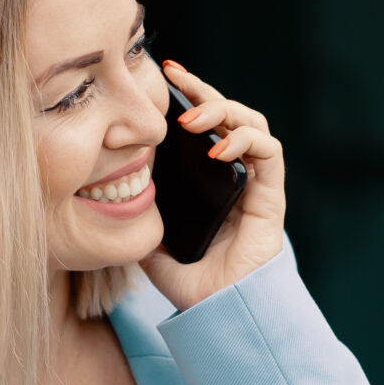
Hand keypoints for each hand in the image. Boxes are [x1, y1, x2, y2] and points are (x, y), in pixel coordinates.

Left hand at [140, 60, 287, 312]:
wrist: (217, 312)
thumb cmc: (187, 280)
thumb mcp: (149, 237)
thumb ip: (139, 210)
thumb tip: (112, 185)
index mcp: (207, 177)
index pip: (202, 124)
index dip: (188, 94)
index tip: (163, 72)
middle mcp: (232, 174)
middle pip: (228, 115)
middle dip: (204, 91)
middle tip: (176, 80)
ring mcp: (254, 183)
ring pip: (252, 124)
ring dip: (224, 112)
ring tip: (193, 120)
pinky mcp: (271, 196)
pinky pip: (269, 154)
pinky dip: (246, 142)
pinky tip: (219, 148)